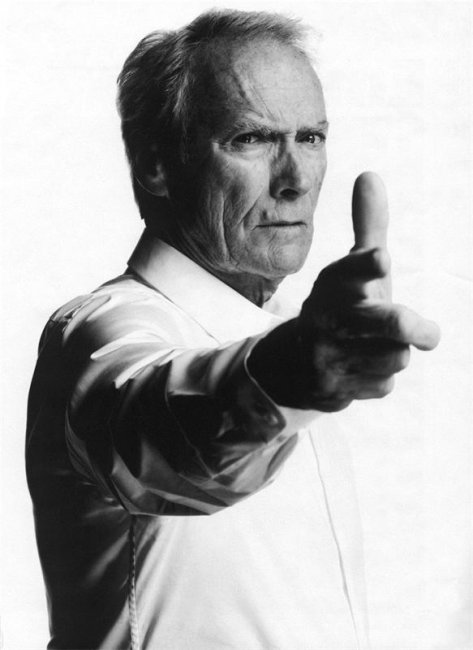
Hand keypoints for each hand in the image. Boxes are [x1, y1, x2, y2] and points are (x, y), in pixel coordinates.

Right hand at [296, 171, 439, 410]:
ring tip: (375, 347)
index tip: (382, 258)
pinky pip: (382, 386)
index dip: (367, 266)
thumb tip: (370, 174)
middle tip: (430, 334)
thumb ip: (368, 227)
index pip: (352, 271)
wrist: (295, 362)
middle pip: (383, 323)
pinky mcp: (334, 389)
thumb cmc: (339, 307)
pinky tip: (360, 371)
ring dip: (395, 353)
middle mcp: (329, 319)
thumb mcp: (350, 271)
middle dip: (407, 326)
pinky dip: (379, 379)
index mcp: (334, 286)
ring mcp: (329, 356)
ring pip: (394, 358)